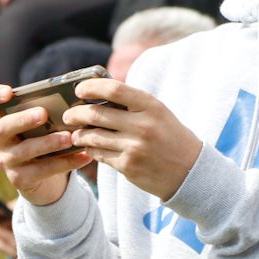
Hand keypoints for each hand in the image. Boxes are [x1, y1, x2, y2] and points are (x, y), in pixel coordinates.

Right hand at [0, 83, 92, 206]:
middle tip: (43, 114)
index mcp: (3, 120)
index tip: (9, 92)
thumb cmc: (46, 144)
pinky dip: (66, 162)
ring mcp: (7, 161)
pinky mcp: (19, 180)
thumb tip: (76, 103)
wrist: (46, 182)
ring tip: (69, 138)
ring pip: (25, 150)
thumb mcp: (45, 127)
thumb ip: (51, 114)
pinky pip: (43, 170)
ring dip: (48, 143)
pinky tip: (84, 156)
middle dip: (23, 119)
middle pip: (3, 127)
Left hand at [61, 77, 203, 200]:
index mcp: (151, 106)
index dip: (91, 87)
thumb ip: (132, 104)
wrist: (190, 171)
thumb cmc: (170, 137)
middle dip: (76, 113)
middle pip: (96, 113)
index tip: (79, 89)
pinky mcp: (127, 166)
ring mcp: (134, 147)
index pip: (114, 89)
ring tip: (75, 133)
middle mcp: (142, 125)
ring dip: (78, 134)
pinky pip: (98, 154)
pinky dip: (90, 149)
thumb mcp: (158, 113)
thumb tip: (98, 95)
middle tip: (68, 115)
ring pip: (92, 136)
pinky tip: (88, 147)